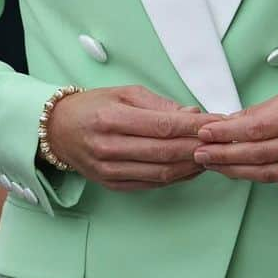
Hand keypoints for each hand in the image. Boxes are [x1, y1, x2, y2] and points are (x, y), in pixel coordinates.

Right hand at [47, 86, 224, 190]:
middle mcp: (109, 147)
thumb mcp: (124, 93)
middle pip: (166, 152)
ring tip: (210, 154)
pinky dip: (177, 177)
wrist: (58, 131)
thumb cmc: (92, 107)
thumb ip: (160, 105)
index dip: (194, 126)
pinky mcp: (113, 184)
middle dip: (198, 147)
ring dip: (191, 165)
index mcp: (111, 119)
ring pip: (162, 172)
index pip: (163, 126)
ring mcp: (110, 170)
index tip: (216, 122)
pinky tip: (190, 167)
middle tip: (220, 140)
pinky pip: (152, 183)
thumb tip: (193, 113)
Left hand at [194, 83, 277, 185]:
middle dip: (224, 154)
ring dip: (234, 168)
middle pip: (259, 153)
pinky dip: (255, 174)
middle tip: (200, 152)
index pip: (257, 128)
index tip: (205, 132)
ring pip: (266, 172)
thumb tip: (229, 123)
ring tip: (212, 163)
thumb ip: (260, 112)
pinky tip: (237, 169)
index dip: (227, 133)